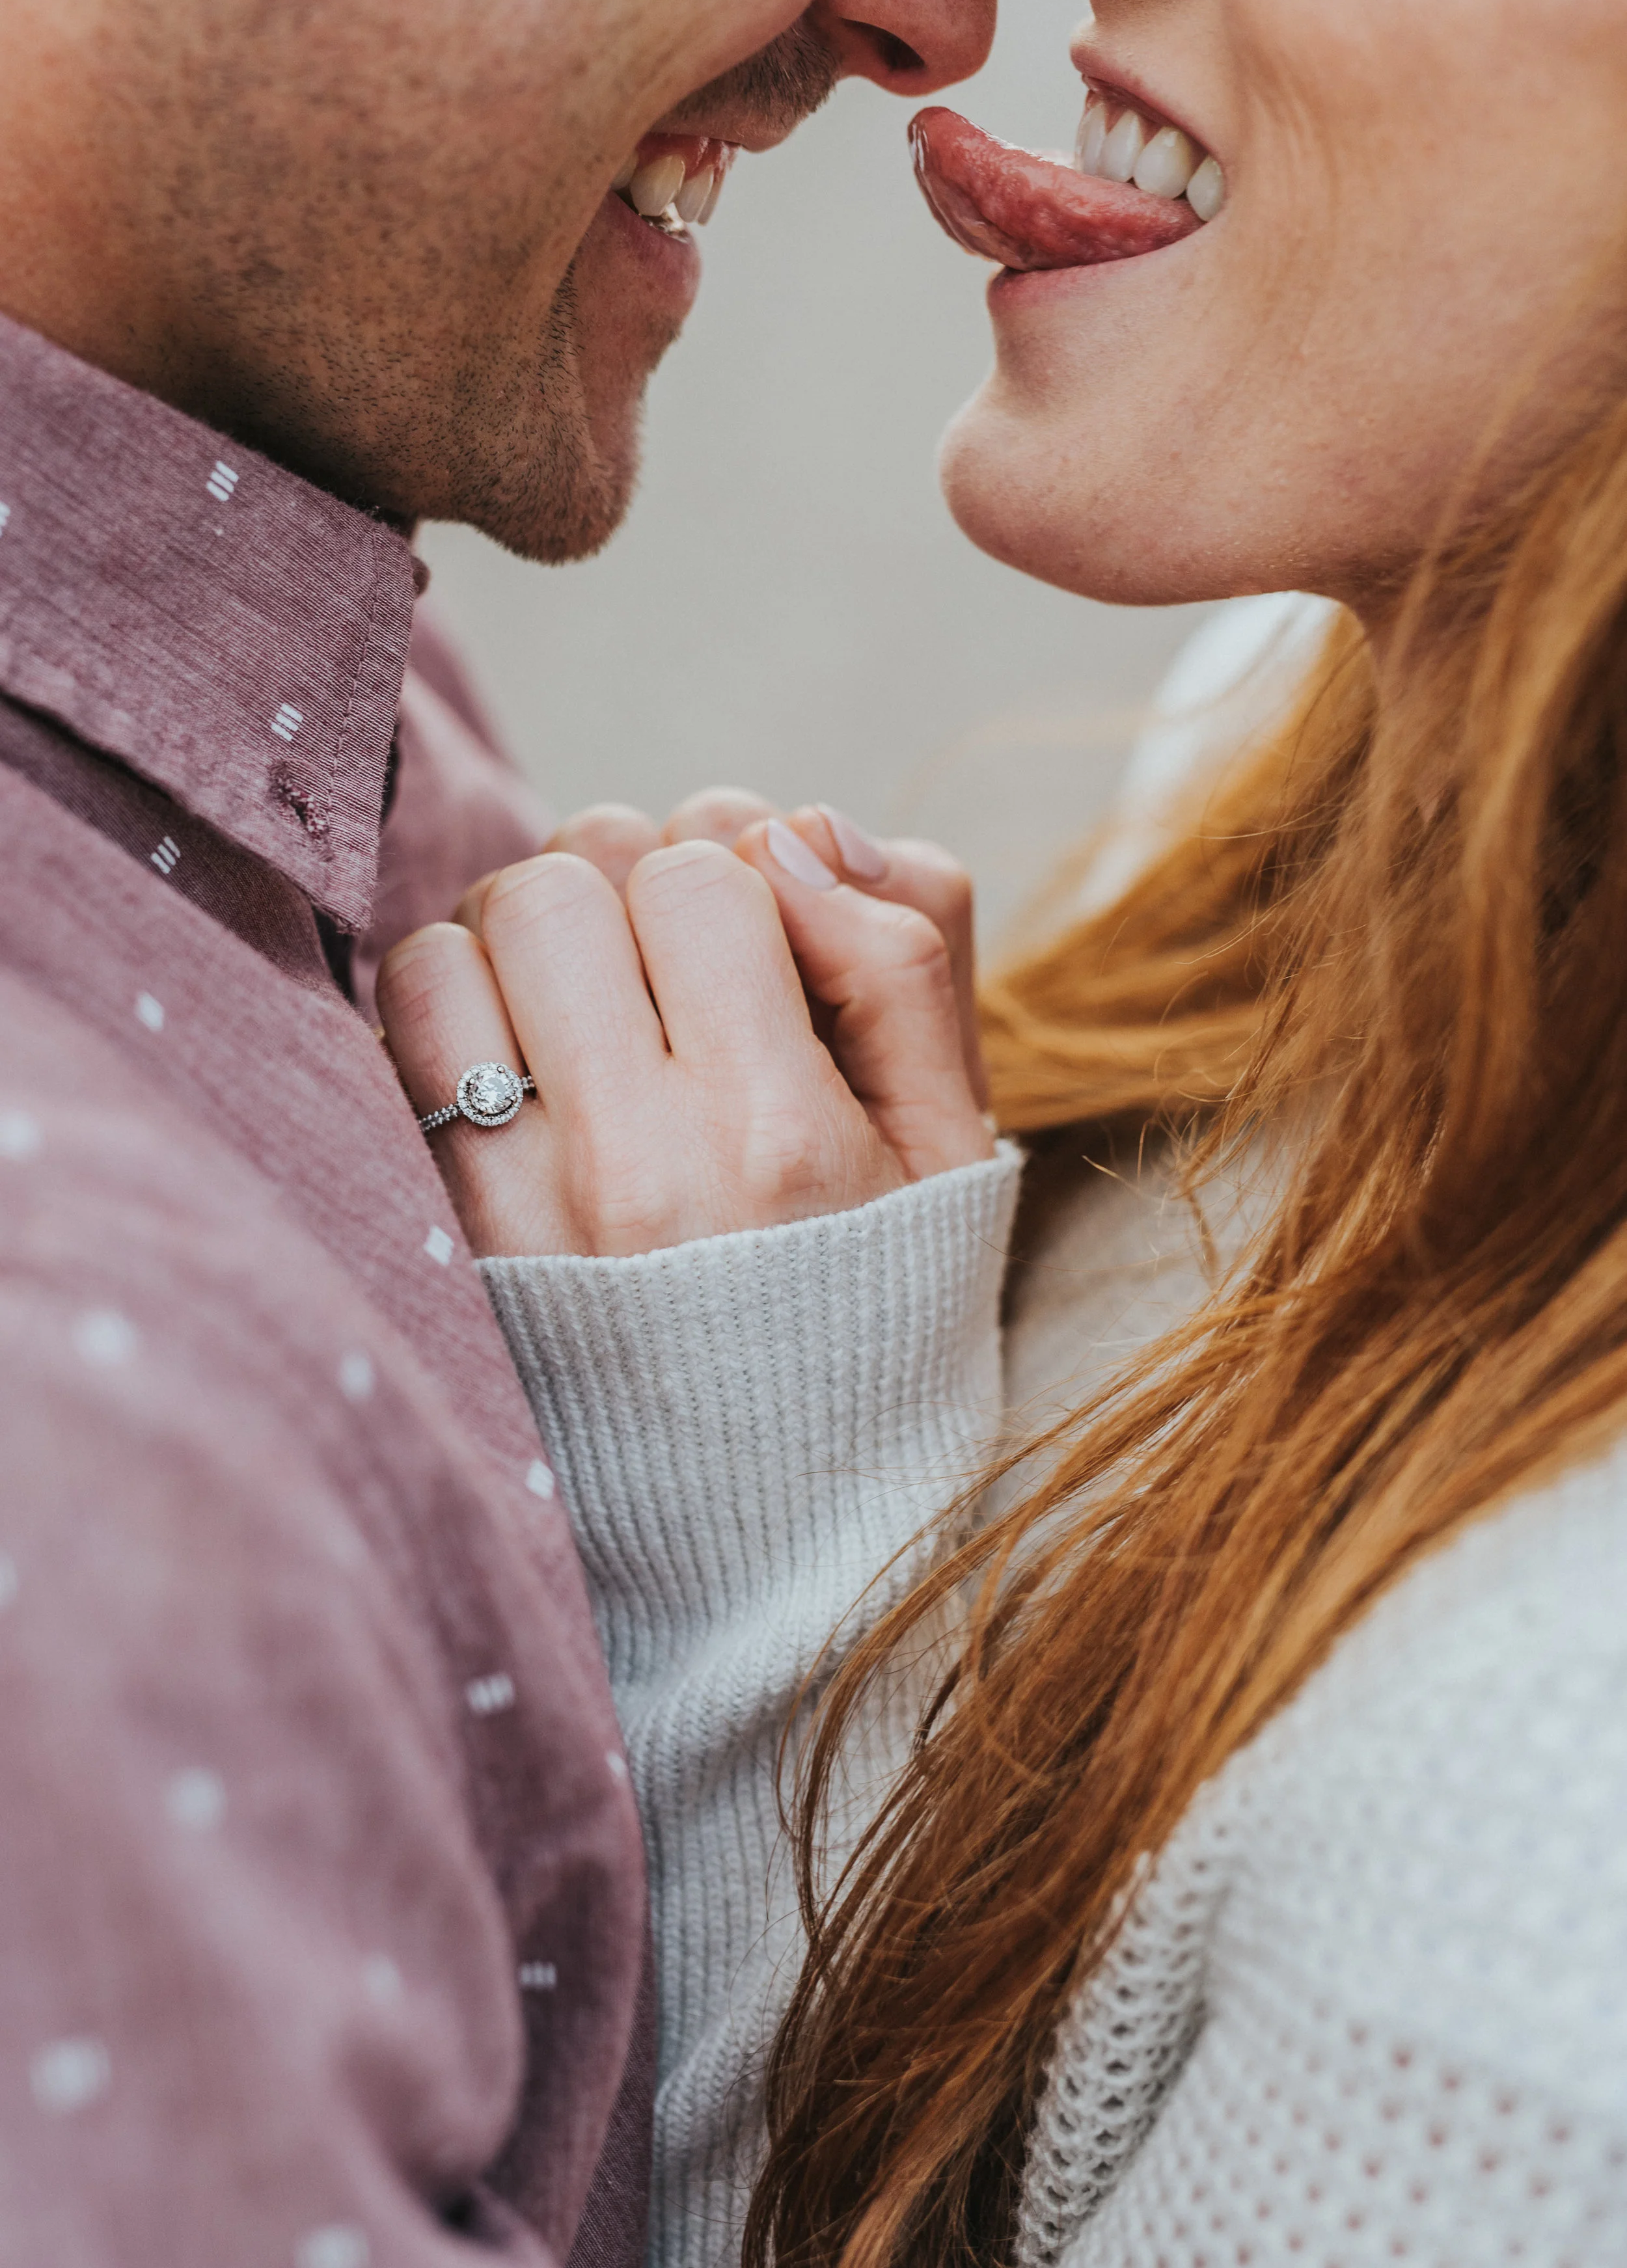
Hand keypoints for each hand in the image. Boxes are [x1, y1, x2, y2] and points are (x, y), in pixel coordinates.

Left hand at [376, 807, 991, 1259]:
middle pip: (566, 885)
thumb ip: (910, 958)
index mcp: (787, 1134)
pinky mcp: (449, 1240)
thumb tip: (801, 829)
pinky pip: (399, 1039)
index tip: (753, 944)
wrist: (771, 1540)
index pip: (703, 868)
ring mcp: (524, 1210)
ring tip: (579, 1008)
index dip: (728, 871)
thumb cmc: (872, 1318)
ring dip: (516, 944)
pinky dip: (448, 1012)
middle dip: (613, 891)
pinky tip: (517, 1062)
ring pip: (462, 942)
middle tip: (658, 968)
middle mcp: (644, 1168)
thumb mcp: (954, 1147)